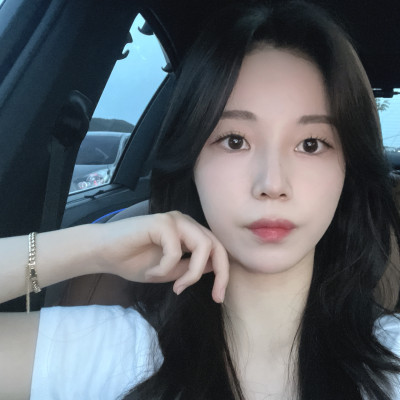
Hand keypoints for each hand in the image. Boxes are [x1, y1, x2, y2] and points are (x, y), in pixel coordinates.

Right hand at [96, 211, 228, 302]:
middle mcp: (185, 222)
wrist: (104, 253)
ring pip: (203, 246)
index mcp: (189, 232)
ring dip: (192, 273)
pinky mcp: (161, 222)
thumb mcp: (170, 271)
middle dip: (221, 274)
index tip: (218, 297)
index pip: (216, 249)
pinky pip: (176, 250)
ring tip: (175, 285)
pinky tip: (151, 273)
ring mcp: (174, 219)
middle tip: (215, 297)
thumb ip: (191, 268)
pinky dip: (165, 268)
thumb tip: (215, 269)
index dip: (223, 273)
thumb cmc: (134, 261)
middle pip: (216, 245)